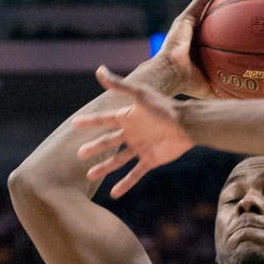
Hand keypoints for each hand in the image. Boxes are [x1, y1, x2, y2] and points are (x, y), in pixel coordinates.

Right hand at [73, 66, 193, 196]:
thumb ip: (119, 86)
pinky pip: (135, 174)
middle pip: (108, 142)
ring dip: (104, 168)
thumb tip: (99, 70)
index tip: (74, 124)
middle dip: (94, 148)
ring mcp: (140, 148)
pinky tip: (115, 194)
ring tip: (90, 175)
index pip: (103, 120)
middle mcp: (131, 133)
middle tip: (79, 154)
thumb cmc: (165, 107)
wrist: (188, 125)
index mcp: (127, 117)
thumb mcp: (140, 95)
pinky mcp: (150, 160)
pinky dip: (125, 184)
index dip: (89, 122)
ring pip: (118, 160)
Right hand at [153, 0, 231, 98]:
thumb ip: (226, 91)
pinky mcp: (184, 18)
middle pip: (209, 14)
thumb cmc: (188, 85)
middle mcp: (191, 33)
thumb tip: (246, 101)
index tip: (237, 22)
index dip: (223, 26)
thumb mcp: (212, 88)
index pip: (212, 33)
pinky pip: (201, 0)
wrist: (170, 75)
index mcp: (197, 47)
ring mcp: (187, 24)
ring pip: (205, 3)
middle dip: (221, 4)